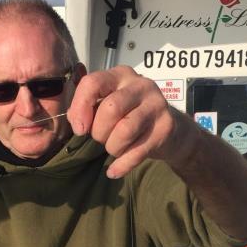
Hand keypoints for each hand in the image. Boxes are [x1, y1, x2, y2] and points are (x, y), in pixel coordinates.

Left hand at [67, 66, 199, 178]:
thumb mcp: (107, 104)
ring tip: (114, 149)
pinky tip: (114, 170)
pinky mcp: (166, 127)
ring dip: (113, 147)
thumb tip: (77, 123)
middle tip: (101, 139)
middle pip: (111, 108)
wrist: (169, 128)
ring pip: (125, 130)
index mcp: (120, 75)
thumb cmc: (129, 115)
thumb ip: (88, 108)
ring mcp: (157, 104)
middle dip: (99, 132)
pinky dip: (122, 165)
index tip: (80, 129)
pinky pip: (138, 152)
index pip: (93, 83)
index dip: (81, 107)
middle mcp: (141, 85)